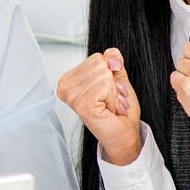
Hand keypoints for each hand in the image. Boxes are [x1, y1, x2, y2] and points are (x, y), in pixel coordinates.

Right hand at [57, 50, 143, 165]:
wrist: (124, 135)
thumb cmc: (118, 112)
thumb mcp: (118, 80)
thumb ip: (113, 62)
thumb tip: (111, 54)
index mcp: (70, 80)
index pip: (96, 57)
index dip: (110, 73)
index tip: (108, 91)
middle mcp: (66, 88)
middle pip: (100, 64)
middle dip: (113, 83)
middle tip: (110, 100)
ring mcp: (73, 97)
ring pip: (104, 75)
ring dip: (115, 93)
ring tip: (109, 105)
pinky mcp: (83, 105)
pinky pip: (106, 87)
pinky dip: (115, 99)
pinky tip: (109, 110)